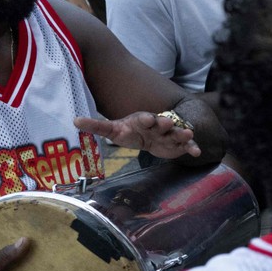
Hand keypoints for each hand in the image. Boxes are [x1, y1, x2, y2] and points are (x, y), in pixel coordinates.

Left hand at [75, 111, 200, 159]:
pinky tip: (197, 152)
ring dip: (182, 133)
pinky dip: (192, 147)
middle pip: (163, 123)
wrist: (150, 135)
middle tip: (166, 122)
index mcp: (143, 120)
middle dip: (165, 123)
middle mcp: (158, 125)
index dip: (145, 119)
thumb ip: (97, 126)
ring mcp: (170, 134)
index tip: (146, 119)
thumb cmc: (131, 131)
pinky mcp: (178, 144)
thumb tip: (74, 121)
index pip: (144, 118)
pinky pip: (187, 145)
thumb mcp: (114, 129)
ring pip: (177, 132)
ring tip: (189, 134)